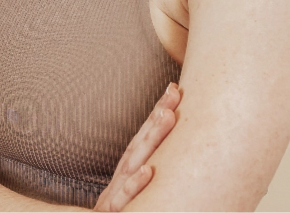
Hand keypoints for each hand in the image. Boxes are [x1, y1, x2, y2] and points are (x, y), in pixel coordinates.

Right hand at [94, 82, 180, 212]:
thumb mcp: (127, 197)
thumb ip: (140, 173)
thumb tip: (163, 158)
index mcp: (124, 176)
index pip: (142, 139)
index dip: (156, 114)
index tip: (173, 89)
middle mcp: (119, 182)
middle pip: (139, 145)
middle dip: (157, 118)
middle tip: (174, 94)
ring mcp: (115, 198)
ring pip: (134, 164)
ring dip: (152, 139)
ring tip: (168, 117)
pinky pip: (124, 201)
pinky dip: (136, 185)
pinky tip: (149, 171)